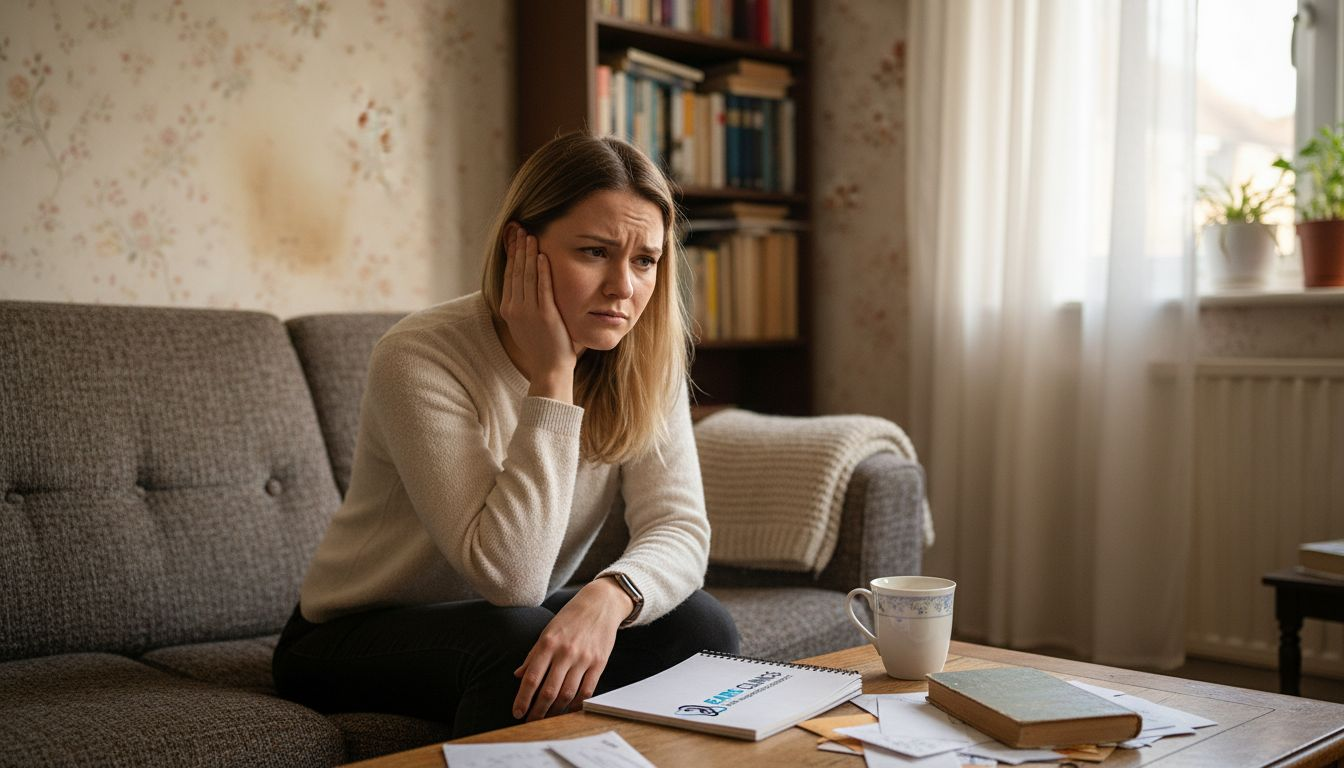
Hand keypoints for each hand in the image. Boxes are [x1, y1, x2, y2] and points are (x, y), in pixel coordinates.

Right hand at [499, 225, 578, 400]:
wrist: (549, 369)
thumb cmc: (543, 346)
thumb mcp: (527, 323)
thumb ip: (525, 304)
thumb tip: (527, 285)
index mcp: (509, 310)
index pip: (509, 275)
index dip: (511, 255)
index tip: (513, 237)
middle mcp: (515, 309)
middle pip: (515, 272)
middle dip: (517, 248)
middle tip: (520, 228)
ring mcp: (529, 312)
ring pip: (526, 277)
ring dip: (528, 254)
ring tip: (531, 236)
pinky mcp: (545, 315)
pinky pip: (542, 288)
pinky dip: (542, 271)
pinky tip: (542, 256)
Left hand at [511, 577, 632, 720]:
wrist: (600, 604)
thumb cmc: (570, 618)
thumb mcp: (547, 631)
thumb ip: (533, 655)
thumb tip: (519, 675)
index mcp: (548, 643)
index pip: (531, 678)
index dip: (523, 699)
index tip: (517, 712)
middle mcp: (565, 652)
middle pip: (549, 691)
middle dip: (537, 711)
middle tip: (530, 721)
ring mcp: (584, 658)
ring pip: (567, 694)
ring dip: (556, 711)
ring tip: (548, 717)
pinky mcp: (599, 663)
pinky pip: (587, 690)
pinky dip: (577, 704)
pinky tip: (569, 709)